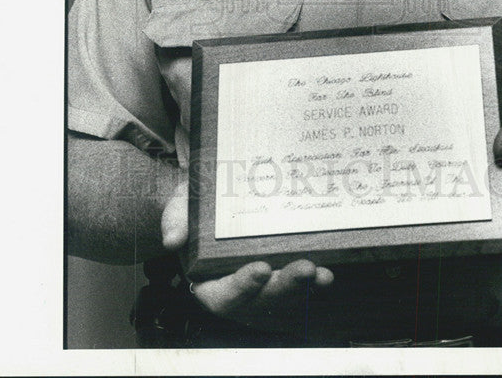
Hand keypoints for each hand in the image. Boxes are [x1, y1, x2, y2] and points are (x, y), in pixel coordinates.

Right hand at [160, 178, 333, 332]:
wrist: (213, 199)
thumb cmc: (196, 208)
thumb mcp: (180, 207)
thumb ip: (176, 219)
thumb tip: (173, 238)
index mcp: (207, 281)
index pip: (223, 295)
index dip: (242, 286)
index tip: (260, 269)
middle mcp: (237, 291)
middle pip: (261, 301)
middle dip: (285, 287)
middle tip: (305, 269)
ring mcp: (262, 288)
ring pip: (284, 298)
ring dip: (304, 288)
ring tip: (321, 273)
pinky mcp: (281, 277)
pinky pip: (299, 288)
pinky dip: (314, 284)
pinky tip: (328, 274)